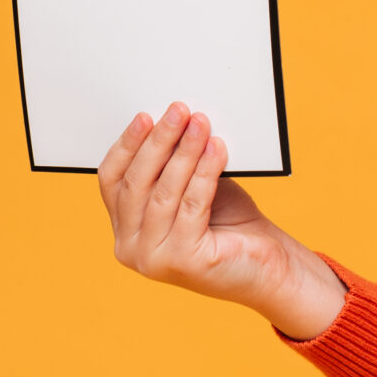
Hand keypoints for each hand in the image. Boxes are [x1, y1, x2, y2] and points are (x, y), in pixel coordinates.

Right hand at [97, 103, 346, 340]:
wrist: (265, 266)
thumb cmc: (228, 223)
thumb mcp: (191, 187)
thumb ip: (173, 164)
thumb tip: (174, 119)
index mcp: (124, 229)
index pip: (111, 181)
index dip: (127, 145)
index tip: (145, 115)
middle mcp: (129, 248)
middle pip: (135, 184)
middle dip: (158, 141)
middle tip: (178, 110)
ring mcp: (153, 259)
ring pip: (164, 192)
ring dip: (184, 151)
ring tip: (200, 123)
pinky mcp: (184, 261)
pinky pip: (192, 204)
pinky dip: (205, 171)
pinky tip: (218, 148)